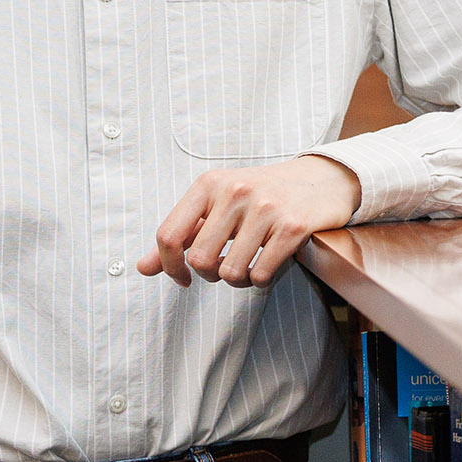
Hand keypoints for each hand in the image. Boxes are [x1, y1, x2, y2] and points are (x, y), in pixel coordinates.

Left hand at [137, 156, 361, 289]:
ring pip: (231, 273)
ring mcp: (265, 208)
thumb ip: (180, 236)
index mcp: (208, 184)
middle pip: (200, 260)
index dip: (169, 265)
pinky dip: (262, 280)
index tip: (182, 278)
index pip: (168, 235)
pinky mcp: (293, 227)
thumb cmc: (258, 197)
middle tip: (224, 267)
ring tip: (249, 264)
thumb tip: (142, 268)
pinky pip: (262, 275)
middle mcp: (234, 192)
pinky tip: (269, 263)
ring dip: (239, 281)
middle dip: (210, 275)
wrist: (319, 180)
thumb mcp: (215, 206)